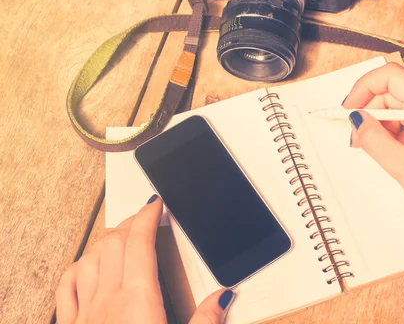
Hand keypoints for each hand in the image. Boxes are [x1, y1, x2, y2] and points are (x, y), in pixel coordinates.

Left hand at [55, 196, 234, 323]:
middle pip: (113, 243)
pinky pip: (67, 285)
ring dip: (105, 241)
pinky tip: (85, 266)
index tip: (155, 205)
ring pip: (89, 258)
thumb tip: (222, 296)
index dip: (147, 216)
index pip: (139, 241)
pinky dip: (78, 266)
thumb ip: (206, 321)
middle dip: (129, 223)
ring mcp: (84, 314)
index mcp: (138, 301)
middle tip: (144, 219)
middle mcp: (107, 301)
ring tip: (119, 237)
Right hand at [343, 62, 403, 215]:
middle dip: (369, 110)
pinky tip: (386, 148)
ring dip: (379, 122)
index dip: (365, 87)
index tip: (350, 107)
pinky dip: (391, 130)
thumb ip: (374, 139)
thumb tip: (356, 119)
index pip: (391, 76)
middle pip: (392, 91)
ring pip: (397, 105)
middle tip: (356, 135)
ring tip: (370, 146)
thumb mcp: (402, 165)